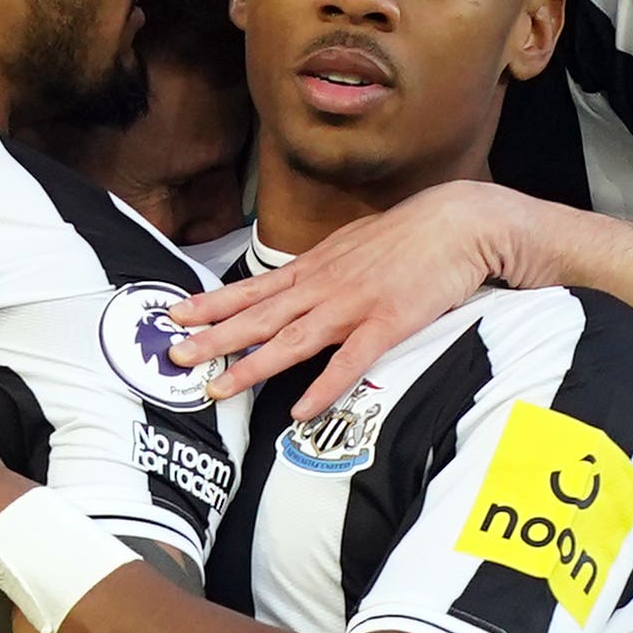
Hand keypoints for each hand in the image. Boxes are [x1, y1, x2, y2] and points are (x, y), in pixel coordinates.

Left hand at [161, 178, 531, 414]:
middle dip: (213, 336)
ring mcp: (353, 306)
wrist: (458, 222)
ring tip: (217, 387)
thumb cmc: (410, 235)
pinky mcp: (387, 324)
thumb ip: (323, 268)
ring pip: (292, 341)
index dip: (213, 303)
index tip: (177, 315)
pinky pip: (350, 362)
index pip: (253, 289)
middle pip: (259, 316)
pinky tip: (300, 410)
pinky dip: (324, 387)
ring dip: (251, 366)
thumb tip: (298, 283)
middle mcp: (324, 287)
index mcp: (315, 268)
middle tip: (174, 354)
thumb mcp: (353, 244)